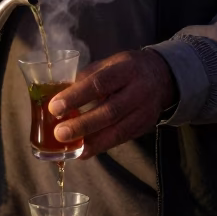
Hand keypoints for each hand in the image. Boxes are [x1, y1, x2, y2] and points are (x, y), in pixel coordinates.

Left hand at [48, 49, 176, 158]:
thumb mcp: (108, 64)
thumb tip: (58, 96)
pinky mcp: (144, 127)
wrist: (161, 77)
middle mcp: (138, 90)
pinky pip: (121, 139)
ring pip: (117, 131)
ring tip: (69, 147)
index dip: (76, 96)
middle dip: (82, 124)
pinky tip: (83, 151)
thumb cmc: (125, 69)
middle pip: (110, 111)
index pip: (99, 83)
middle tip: (59, 133)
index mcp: (125, 69)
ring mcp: (144, 111)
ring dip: (91, 141)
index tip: (55, 107)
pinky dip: (100, 146)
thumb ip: (85, 78)